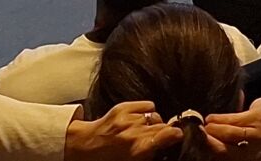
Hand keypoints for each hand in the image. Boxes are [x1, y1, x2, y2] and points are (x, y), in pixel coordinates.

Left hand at [66, 103, 183, 159]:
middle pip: (163, 125)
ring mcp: (128, 118)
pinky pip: (147, 105)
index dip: (175, 135)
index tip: (177, 136)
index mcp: (138, 150)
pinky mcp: (122, 108)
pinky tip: (138, 120)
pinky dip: (146, 111)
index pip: (168, 134)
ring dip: (153, 123)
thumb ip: (151, 152)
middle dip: (163, 132)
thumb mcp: (133, 160)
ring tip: (142, 131)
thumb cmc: (109, 159)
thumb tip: (168, 143)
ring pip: (155, 116)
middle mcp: (134, 133)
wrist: (84, 148)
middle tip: (156, 139)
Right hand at [205, 72, 260, 156]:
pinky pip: (235, 120)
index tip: (197, 147)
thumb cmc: (256, 127)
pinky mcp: (258, 119)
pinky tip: (211, 118)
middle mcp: (255, 151)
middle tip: (197, 136)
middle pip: (226, 151)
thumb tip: (204, 144)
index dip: (210, 154)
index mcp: (251, 159)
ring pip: (230, 134)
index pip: (227, 160)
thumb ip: (227, 144)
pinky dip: (220, 119)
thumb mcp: (244, 142)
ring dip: (214, 130)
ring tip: (204, 126)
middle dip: (209, 143)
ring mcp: (258, 135)